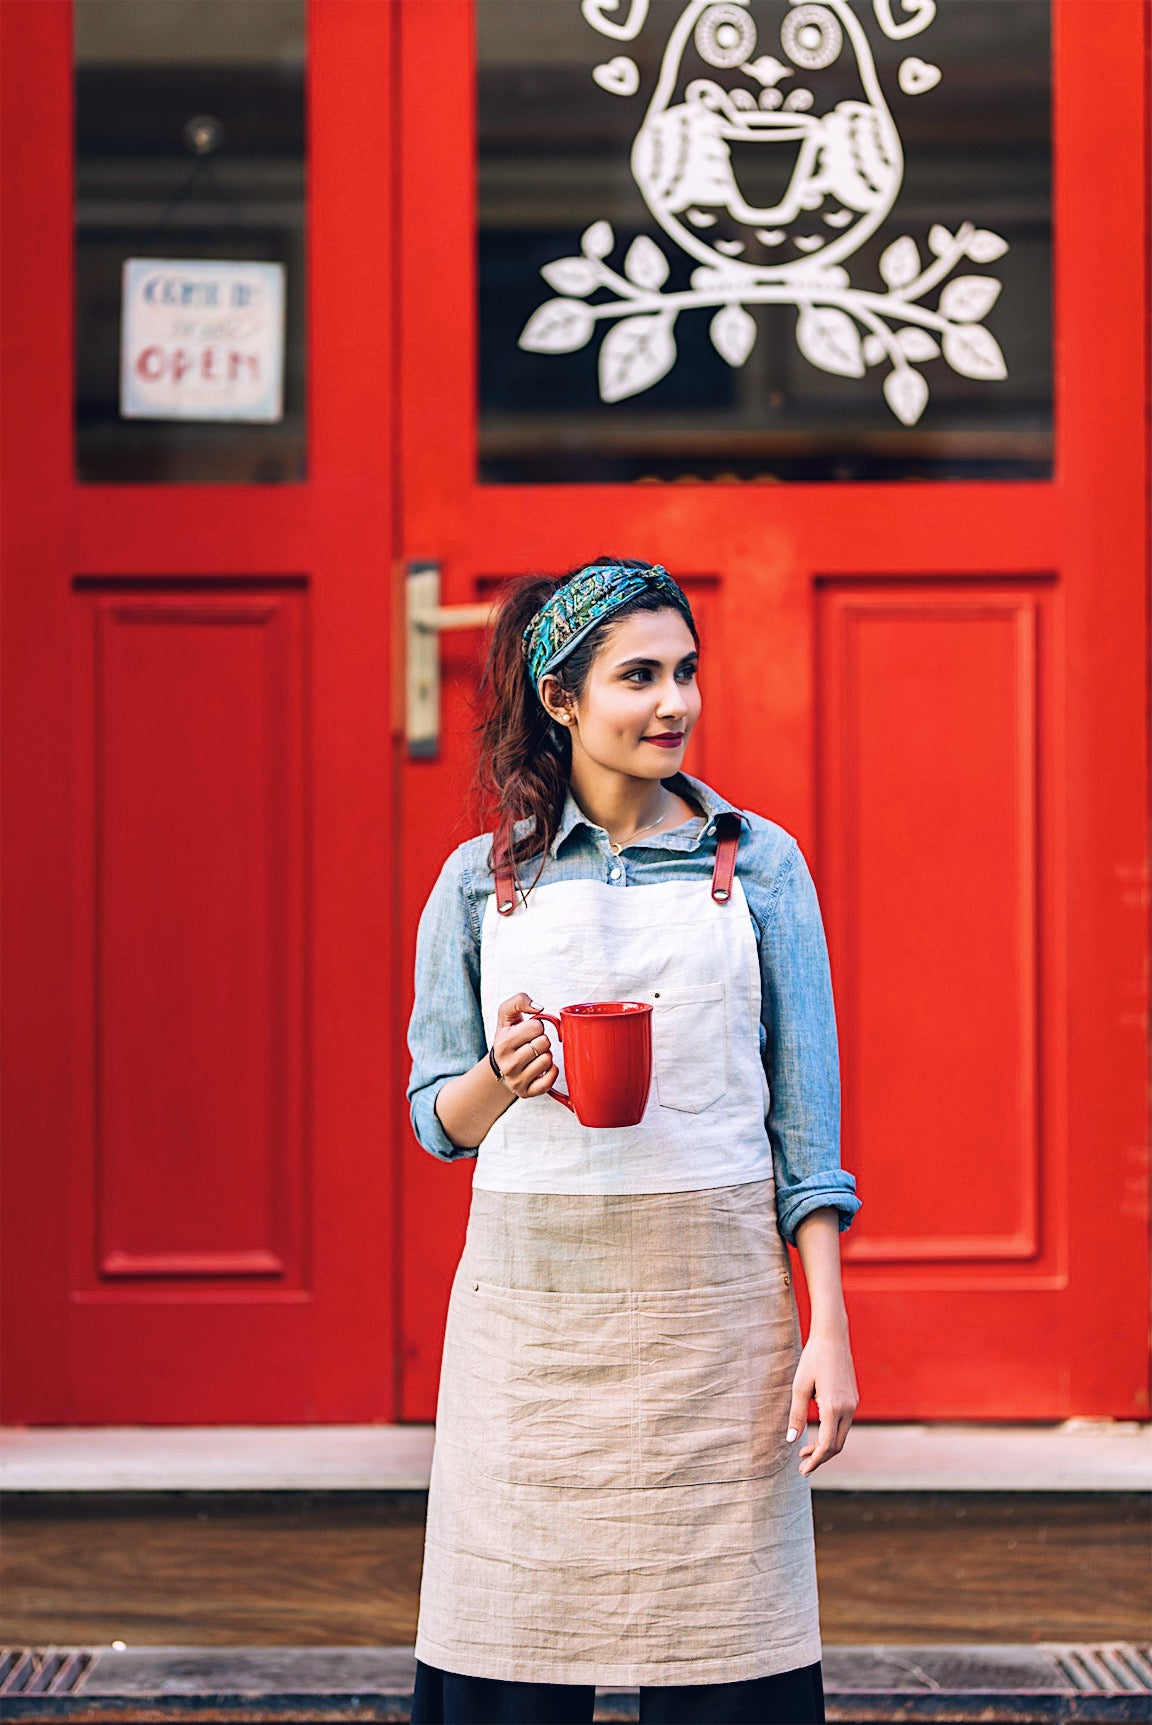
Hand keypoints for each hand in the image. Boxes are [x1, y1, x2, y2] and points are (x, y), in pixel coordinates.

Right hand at [491, 992, 559, 1099]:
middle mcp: (508, 1064)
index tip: (528, 1031)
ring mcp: (516, 1081)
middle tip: (532, 1044)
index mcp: (503, 1043)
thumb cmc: (507, 1036)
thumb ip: (520, 1000)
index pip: (536, 1026)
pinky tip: (541, 1068)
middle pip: (544, 1043)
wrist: (500, 1064)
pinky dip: (551, 1071)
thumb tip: (540, 1007)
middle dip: (542, 1040)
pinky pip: (550, 1080)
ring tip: (535, 1056)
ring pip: (548, 1060)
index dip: (536, 1026)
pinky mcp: (526, 1093)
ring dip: (546, 1055)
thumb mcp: (506, 1015)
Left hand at [785, 1321, 858, 1476]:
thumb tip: (791, 1440)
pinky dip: (832, 1434)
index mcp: (834, 1407)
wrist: (833, 1337)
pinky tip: (818, 1433)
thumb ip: (797, 1415)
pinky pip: (844, 1424)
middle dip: (820, 1458)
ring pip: (842, 1436)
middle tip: (802, 1465)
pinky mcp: (853, 1399)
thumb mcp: (799, 1386)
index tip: (803, 1471)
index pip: (827, 1446)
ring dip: (826, 1447)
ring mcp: (853, 1404)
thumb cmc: (812, 1359)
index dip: (815, 1461)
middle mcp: (848, 1409)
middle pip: (837, 1446)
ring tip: (805, 1451)